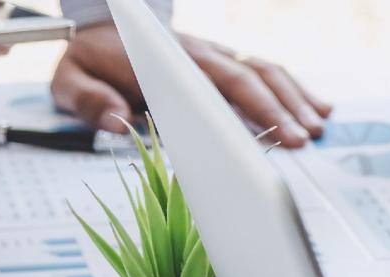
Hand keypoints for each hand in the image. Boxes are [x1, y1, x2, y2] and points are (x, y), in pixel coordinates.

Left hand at [51, 24, 330, 146]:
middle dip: (284, 109)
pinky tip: (318, 105)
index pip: (222, 82)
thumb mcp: (70, 79)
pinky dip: (294, 87)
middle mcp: (200, 55)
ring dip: (294, 98)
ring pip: (264, 70)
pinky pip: (264, 70)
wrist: (102, 22)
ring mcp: (215, 56)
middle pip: (252, 77)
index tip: (278, 130)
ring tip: (319, 126)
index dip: (254, 105)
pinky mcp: (223, 61)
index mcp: (170, 62)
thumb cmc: (89, 58)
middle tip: (306, 140)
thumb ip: (90, 100)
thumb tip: (117, 121)